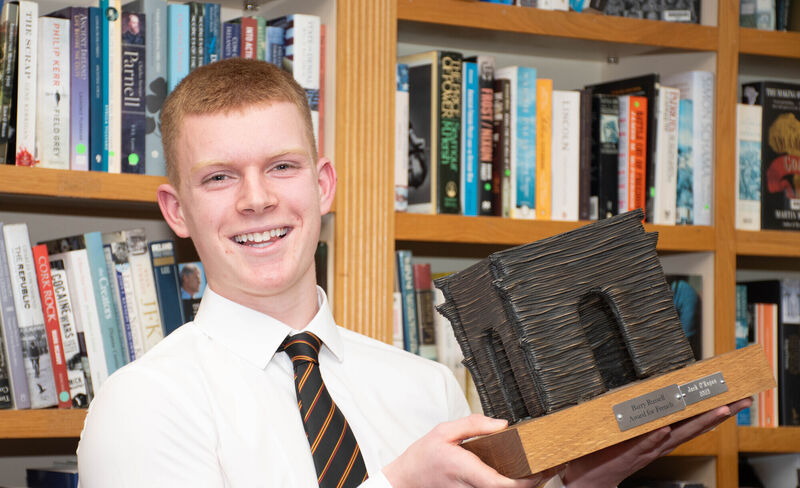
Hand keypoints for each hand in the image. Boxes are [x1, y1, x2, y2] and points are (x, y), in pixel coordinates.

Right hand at [383, 414, 559, 487]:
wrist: (406, 480)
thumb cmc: (423, 456)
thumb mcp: (443, 430)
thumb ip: (473, 424)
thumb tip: (503, 424)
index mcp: (465, 470)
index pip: (501, 483)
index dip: (526, 481)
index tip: (543, 469)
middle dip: (535, 481)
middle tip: (554, 464)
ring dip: (527, 484)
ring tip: (544, 467)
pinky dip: (514, 485)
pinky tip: (524, 473)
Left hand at [562, 398, 752, 487]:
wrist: (588, 479)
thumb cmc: (606, 454)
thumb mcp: (630, 433)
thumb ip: (642, 418)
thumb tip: (650, 395)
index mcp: (661, 438)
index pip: (692, 422)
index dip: (713, 412)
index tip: (732, 399)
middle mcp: (660, 444)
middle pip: (695, 428)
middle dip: (719, 415)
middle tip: (742, 402)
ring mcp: (646, 449)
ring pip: (676, 434)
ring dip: (698, 423)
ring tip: (720, 410)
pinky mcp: (629, 452)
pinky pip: (644, 443)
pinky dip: (655, 437)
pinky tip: (666, 428)